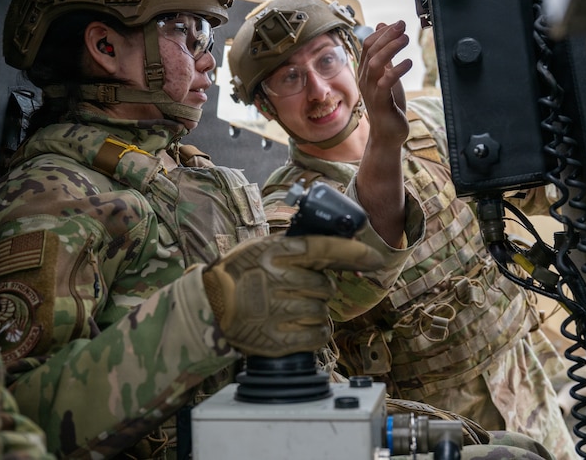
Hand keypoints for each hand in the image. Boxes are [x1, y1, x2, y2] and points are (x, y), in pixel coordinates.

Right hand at [202, 234, 382, 356]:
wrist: (209, 306)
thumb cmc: (240, 273)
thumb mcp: (263, 249)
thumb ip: (298, 248)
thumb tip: (342, 246)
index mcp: (276, 253)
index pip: (325, 248)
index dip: (355, 253)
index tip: (377, 259)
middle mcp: (279, 280)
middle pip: (326, 286)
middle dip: (318, 289)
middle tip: (294, 290)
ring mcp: (278, 311)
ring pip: (323, 311)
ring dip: (314, 312)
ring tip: (289, 309)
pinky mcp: (279, 339)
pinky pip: (318, 335)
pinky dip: (315, 332)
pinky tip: (297, 327)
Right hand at [358, 20, 412, 146]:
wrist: (387, 134)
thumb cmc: (388, 104)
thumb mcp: (387, 75)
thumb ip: (385, 54)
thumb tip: (381, 27)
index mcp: (365, 72)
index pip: (368, 45)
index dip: (382, 32)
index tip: (398, 24)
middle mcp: (365, 79)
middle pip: (371, 51)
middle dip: (387, 36)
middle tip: (403, 25)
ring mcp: (371, 91)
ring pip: (376, 64)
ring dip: (390, 49)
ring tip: (406, 39)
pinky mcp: (380, 102)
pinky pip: (385, 83)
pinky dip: (396, 70)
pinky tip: (409, 62)